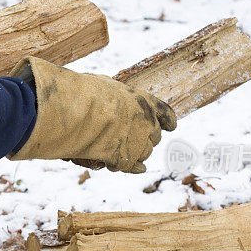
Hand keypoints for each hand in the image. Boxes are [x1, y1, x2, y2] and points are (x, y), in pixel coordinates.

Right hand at [8, 57, 176, 172]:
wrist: (79, 111)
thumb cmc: (84, 92)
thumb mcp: (103, 84)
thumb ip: (112, 93)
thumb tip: (106, 92)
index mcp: (144, 101)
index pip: (164, 112)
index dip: (167, 121)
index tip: (171, 126)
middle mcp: (146, 122)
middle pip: (154, 136)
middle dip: (148, 139)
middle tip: (139, 141)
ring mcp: (137, 143)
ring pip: (143, 153)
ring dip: (135, 154)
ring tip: (123, 152)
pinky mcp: (123, 158)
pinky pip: (127, 166)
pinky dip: (122, 166)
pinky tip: (114, 165)